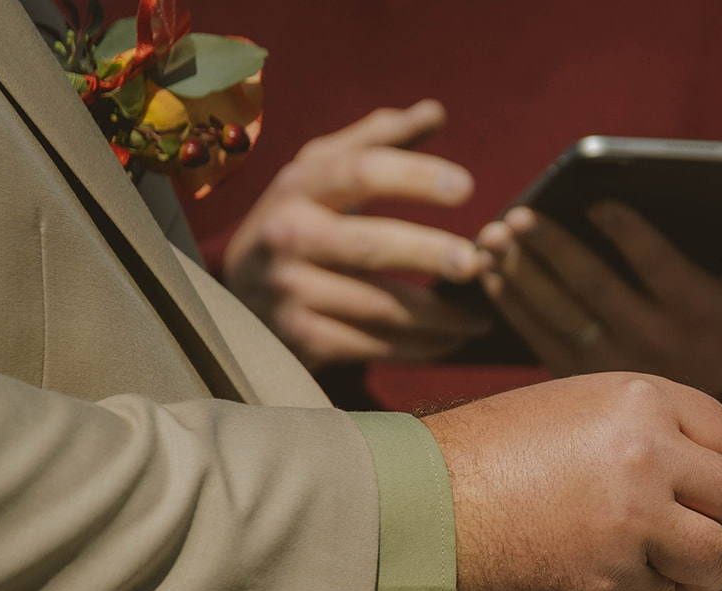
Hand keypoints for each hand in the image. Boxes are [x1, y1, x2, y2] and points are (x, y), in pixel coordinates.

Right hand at [223, 100, 492, 368]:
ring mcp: (291, 292)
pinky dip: (421, 348)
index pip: (358, 172)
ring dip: (441, 317)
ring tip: (481, 317)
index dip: (414, 175)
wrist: (240, 300)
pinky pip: (375, 346)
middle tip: (478, 262)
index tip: (467, 186)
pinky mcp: (301, 339)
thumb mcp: (321, 173)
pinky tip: (451, 341)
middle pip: (369, 246)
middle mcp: (287, 236)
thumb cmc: (301, 222)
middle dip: (429, 254)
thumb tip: (435, 112)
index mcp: (298, 187)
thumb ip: (377, 141)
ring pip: (381, 307)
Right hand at [423, 372, 721, 590]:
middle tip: (717, 540)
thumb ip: (682, 433)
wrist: (419, 503)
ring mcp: (633, 518)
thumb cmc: (500, 452)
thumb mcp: (590, 414)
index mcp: (644, 398)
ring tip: (660, 561)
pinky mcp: (612, 579)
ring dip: (701, 569)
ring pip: (718, 557)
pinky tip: (605, 577)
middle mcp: (648, 451)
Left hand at [475, 203, 721, 395]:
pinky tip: (491, 270)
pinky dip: (510, 304)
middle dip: (554, 250)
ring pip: (559, 312)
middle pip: (595, 290)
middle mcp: (654, 343)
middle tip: (521, 216)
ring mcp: (613, 365)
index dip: (629, 234)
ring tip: (495, 237)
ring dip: (522, 272)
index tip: (597, 202)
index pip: (660, 269)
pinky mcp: (581, 379)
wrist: (709, 425)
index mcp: (698, 314)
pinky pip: (538, 337)